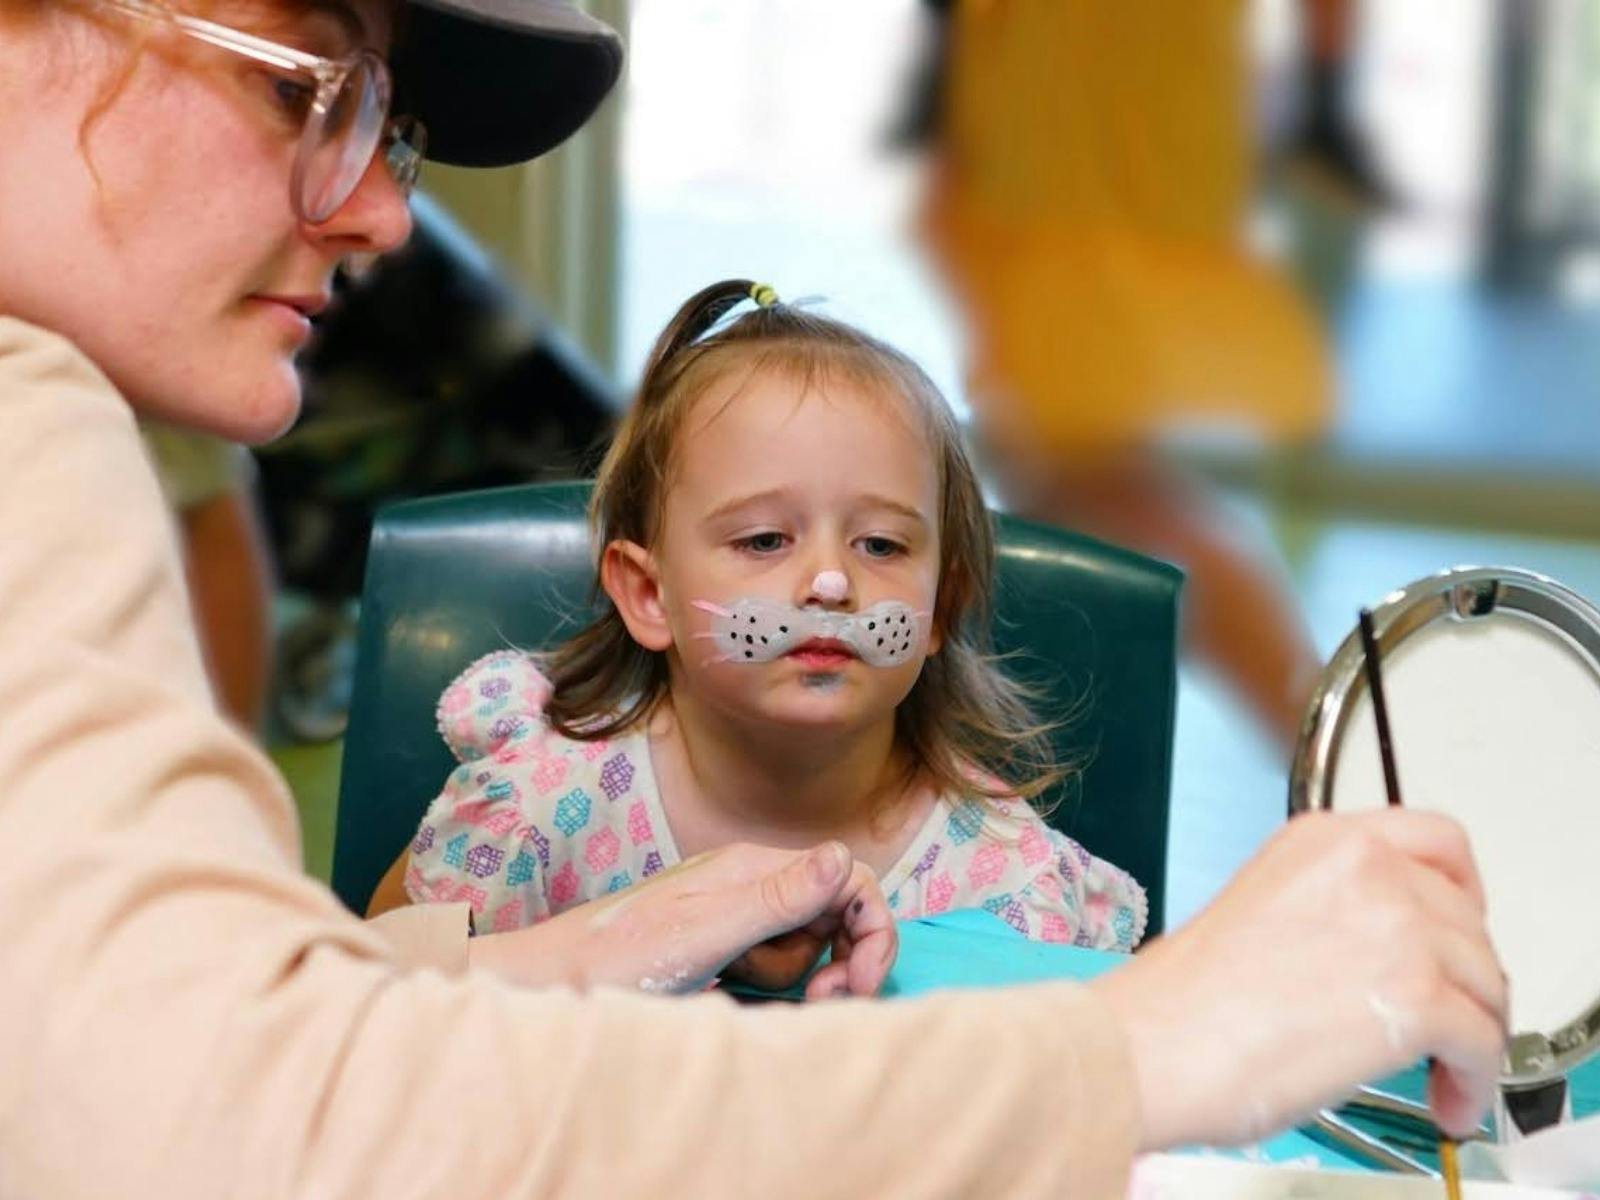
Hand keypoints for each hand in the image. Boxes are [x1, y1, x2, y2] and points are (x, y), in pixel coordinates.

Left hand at [467, 840, 897, 1000]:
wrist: (555, 980)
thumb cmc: (620, 956)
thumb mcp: (708, 931)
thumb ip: (778, 897)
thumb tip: (844, 857)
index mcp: (754, 866)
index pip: (851, 878)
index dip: (872, 930)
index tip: (860, 984)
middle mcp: (751, 882)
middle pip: (835, 912)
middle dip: (843, 958)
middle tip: (822, 1002)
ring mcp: (736, 913)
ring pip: (806, 943)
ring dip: (799, 975)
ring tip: (755, 993)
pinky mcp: (723, 945)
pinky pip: (773, 961)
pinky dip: (771, 983)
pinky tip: (739, 993)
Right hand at [1089, 810, 1506, 1148]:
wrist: (1153, 1042)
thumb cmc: (1182, 1000)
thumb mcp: (1263, 908)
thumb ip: (1334, 909)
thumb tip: (1383, 956)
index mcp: (1322, 840)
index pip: (1438, 840)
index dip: (1463, 892)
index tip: (1460, 927)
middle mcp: (1367, 868)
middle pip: (1470, 921)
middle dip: (1466, 977)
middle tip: (1448, 1017)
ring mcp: (1397, 927)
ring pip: (1486, 982)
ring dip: (1476, 1034)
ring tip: (1445, 1073)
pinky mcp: (1415, 996)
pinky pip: (1483, 1043)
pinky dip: (1477, 1081)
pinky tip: (1449, 1101)